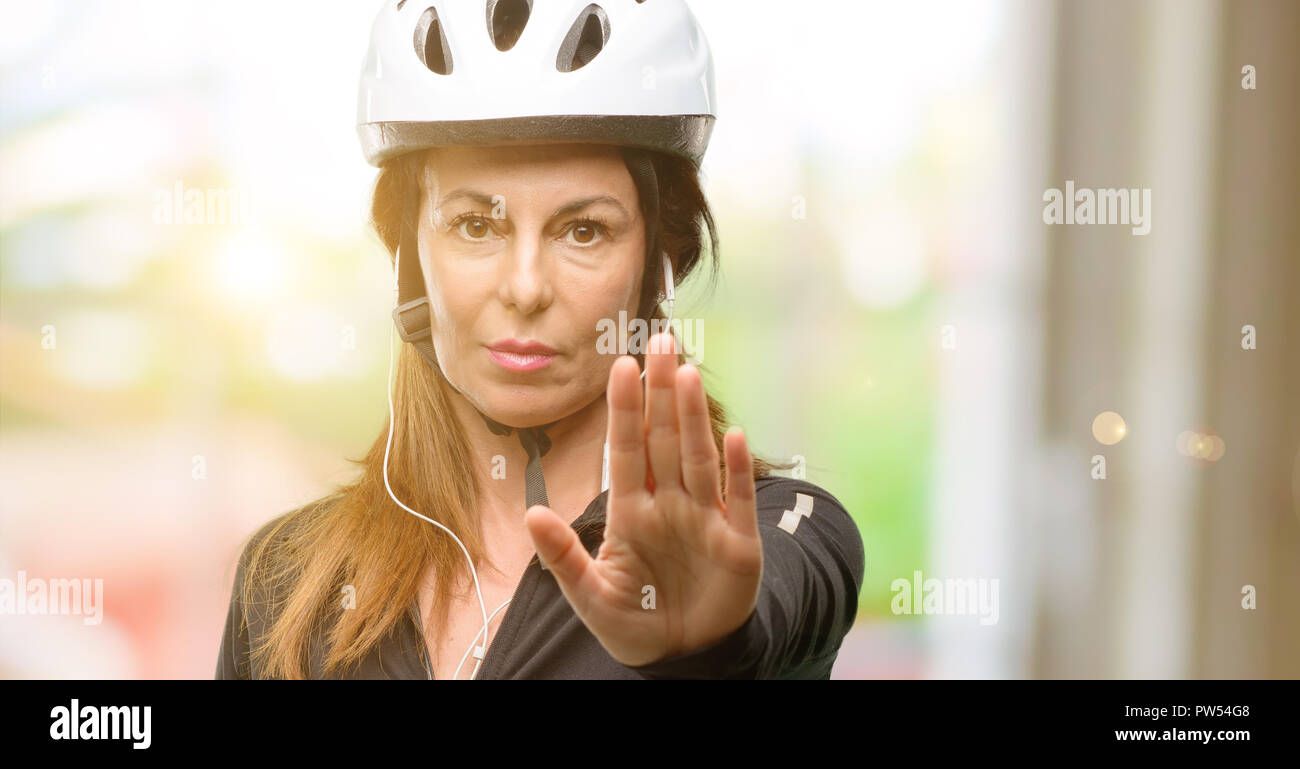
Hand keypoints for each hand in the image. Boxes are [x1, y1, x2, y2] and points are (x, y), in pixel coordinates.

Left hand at [524, 332, 763, 665]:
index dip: (625, 409)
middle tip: (661, 340)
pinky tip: (735, 436)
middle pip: (664, 438)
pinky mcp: (738, 543)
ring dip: (693, 417)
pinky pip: (737, 499)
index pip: (626, 449)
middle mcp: (669, 504)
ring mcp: (705, 519)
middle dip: (661, 391)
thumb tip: (531, 513)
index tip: (621, 367)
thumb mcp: (589, 595)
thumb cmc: (633, 622)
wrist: (682, 657)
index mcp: (631, 511)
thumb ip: (562, 556)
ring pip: (698, 457)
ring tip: (686, 374)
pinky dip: (737, 470)